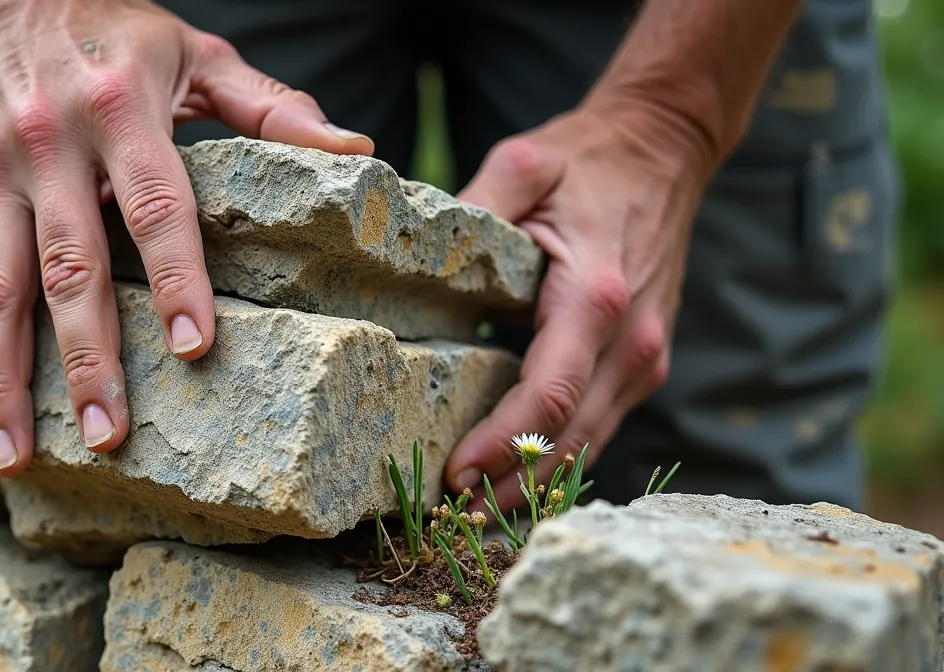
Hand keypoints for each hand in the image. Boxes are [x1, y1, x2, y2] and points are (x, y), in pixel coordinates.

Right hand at [0, 0, 373, 474]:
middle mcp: (50, 144)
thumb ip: (269, 106)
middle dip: (85, 358)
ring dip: (5, 375)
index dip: (178, 278)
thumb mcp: (195, 50)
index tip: (195, 349)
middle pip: (68, 265)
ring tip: (17, 452)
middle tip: (105, 436)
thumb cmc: (112, 26)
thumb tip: (356, 150)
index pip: (156, 205)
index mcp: (121, 108)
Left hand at [443, 99, 714, 509]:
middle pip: (570, 439)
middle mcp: (632, 339)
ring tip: (478, 514)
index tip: (454, 477)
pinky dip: (561, 458)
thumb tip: (411, 251)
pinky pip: (601, 424)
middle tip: (451, 518)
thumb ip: (475, 205)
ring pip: (591, 444)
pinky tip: (518, 479)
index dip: (500, 445)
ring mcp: (646, 356)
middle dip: (512, 485)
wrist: (666, 151)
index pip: (548, 395)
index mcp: (596, 296)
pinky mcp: (645, 362)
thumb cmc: (588, 160)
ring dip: (536, 485)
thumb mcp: (525, 163)